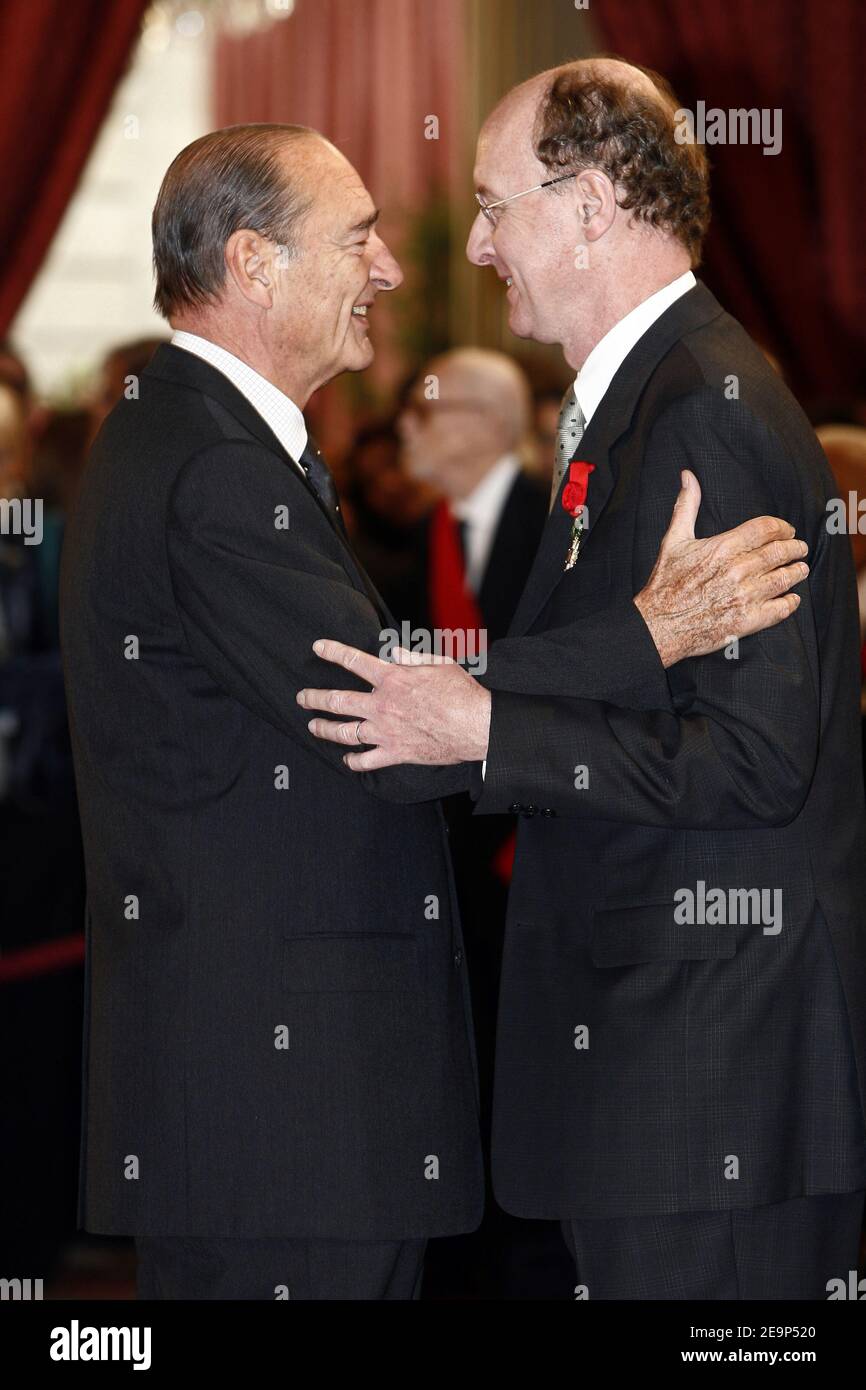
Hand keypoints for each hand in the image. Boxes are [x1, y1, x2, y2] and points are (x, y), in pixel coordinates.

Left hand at [297, 642, 491, 768]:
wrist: (476, 726)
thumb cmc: (461, 693)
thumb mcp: (439, 663)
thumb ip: (412, 657)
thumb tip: (392, 651)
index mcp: (392, 679)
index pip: (354, 661)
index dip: (333, 652)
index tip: (317, 648)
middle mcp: (382, 704)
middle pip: (337, 701)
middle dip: (315, 698)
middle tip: (302, 697)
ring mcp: (385, 731)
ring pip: (344, 731)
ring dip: (324, 728)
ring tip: (313, 726)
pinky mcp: (395, 753)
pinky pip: (366, 761)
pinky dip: (353, 762)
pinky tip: (346, 760)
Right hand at [634, 470, 808, 666]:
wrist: (659, 625)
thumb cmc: (665, 583)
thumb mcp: (674, 540)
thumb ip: (686, 506)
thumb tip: (688, 477)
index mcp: (723, 547)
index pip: (766, 529)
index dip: (783, 527)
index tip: (788, 531)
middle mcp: (738, 569)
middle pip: (780, 552)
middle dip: (795, 549)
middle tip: (800, 549)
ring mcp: (745, 596)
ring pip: (785, 579)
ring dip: (797, 572)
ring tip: (801, 570)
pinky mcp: (748, 620)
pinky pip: (780, 609)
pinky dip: (790, 602)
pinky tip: (792, 598)